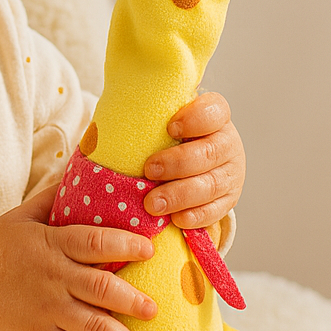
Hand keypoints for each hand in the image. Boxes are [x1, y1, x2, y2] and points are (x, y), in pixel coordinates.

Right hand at [0, 187, 156, 330]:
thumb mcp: (23, 213)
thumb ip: (53, 196)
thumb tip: (79, 170)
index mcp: (54, 244)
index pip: (95, 241)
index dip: (124, 244)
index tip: (149, 249)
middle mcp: (55, 277)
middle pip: (101, 288)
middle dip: (132, 300)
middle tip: (154, 309)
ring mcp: (47, 308)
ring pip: (90, 326)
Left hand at [141, 92, 244, 229]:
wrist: (190, 164)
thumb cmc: (166, 137)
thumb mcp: (160, 121)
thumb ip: (144, 118)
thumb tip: (99, 128)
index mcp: (214, 116)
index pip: (214, 110)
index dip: (195, 119)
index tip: (170, 127)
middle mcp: (227, 143)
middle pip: (211, 152)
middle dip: (179, 163)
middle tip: (149, 170)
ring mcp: (230, 173)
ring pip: (212, 184)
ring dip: (180, 194)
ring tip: (152, 204)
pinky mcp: (228, 200)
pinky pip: (215, 211)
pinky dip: (195, 216)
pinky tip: (176, 220)